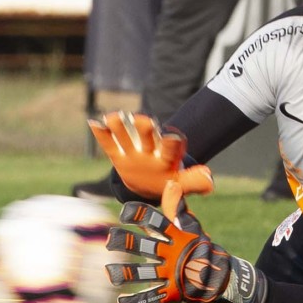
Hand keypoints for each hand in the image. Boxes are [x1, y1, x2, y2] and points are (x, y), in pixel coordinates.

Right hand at [88, 111, 213, 198]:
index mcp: (167, 158)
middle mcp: (150, 150)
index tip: (172, 136)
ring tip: (113, 117)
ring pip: (126, 137)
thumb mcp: (182, 185)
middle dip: (146, 129)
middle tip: (144, 120)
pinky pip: (109, 145)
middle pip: (148, 138)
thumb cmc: (169, 183)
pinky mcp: (119, 156)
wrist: (151, 183)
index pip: (171, 148)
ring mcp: (133, 152)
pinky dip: (102, 135)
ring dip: (120, 127)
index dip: (172, 142)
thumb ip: (195, 183)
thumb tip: (209, 180)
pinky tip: (94, 122)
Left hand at [105, 181, 266, 302]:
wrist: (220, 277)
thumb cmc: (200, 247)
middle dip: (127, 242)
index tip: (124, 212)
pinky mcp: (171, 294)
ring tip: (109, 273)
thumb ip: (177, 208)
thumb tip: (171, 182)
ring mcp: (172, 275)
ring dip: (126, 273)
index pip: (158, 222)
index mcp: (177, 237)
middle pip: (147, 246)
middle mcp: (173, 255)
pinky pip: (152, 300)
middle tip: (109, 239)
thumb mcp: (191, 227)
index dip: (141, 216)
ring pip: (145, 273)